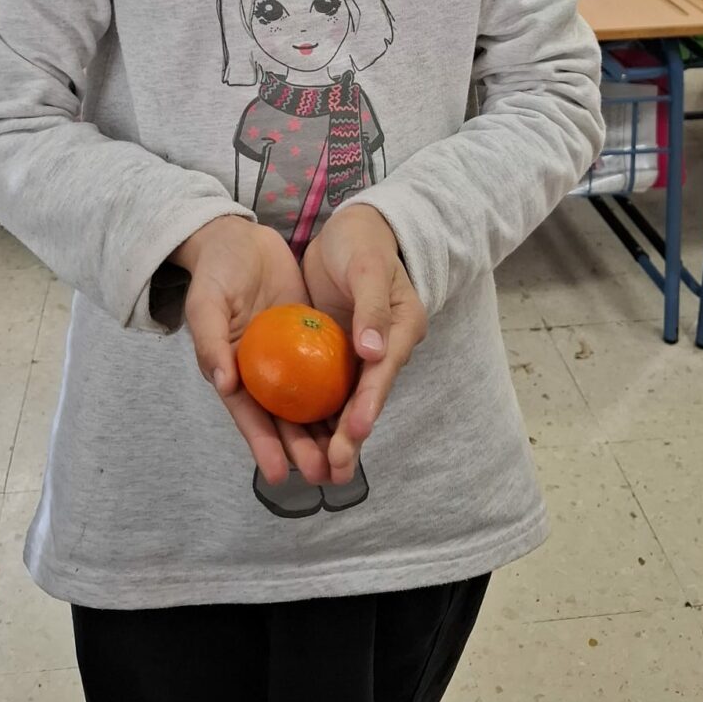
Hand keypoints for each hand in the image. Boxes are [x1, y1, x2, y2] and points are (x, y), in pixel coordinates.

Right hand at [173, 217, 332, 487]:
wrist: (240, 239)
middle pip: (283, 418)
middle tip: (324, 476)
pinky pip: (327, 369)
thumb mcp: (206, 302)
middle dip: (302, 449)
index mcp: (231, 370)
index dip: (262, 444)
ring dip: (325, 431)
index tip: (278, 474)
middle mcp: (261, 372)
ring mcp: (288, 357)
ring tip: (345, 462)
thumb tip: (223, 382)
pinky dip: (340, 392)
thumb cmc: (216, 272)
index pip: (249, 415)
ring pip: (308, 402)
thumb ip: (211, 342)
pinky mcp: (310, 337)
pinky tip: (359, 412)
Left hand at [302, 205, 427, 485]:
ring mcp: (359, 353)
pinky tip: (300, 440)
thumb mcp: (368, 267)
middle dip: (350, 437)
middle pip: (365, 398)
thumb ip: (372, 308)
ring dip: (333, 436)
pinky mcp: (335, 351)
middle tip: (333, 472)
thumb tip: (375, 352)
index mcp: (402, 330)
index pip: (382, 373)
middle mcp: (383, 349)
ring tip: (319, 473)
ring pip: (345, 400)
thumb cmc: (364, 241)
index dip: (368, 404)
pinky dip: (316, 413)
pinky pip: (325, 386)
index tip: (352, 432)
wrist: (353, 228)